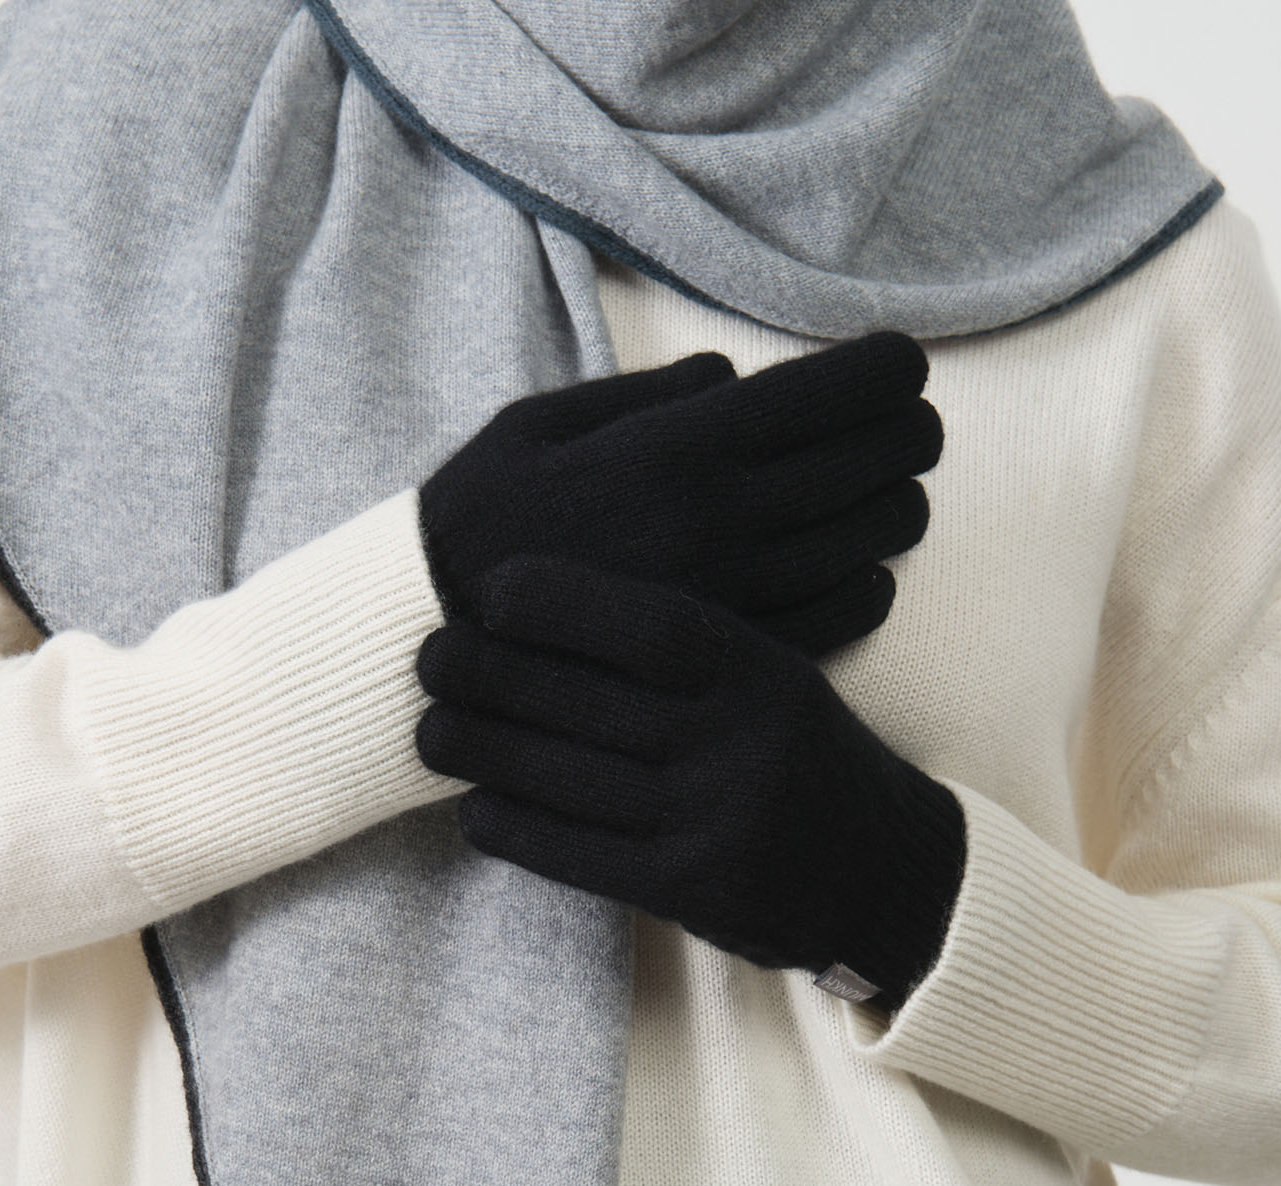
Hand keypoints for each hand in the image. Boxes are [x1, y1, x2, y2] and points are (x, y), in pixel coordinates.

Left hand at [416, 559, 965, 1012]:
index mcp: (763, 676)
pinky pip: (579, 857)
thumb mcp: (771, 678)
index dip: (562, 603)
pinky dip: (516, 830)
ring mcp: (716, 824)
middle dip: (493, 676)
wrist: (884, 871)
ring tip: (427, 732)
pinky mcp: (691, 892)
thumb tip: (549, 595)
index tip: (491, 587)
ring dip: (482, 754)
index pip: (650, 627)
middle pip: (591, 705)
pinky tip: (473, 809)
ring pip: (570, 781)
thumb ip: (688, 644)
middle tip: (429, 656)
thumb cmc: (799, 753)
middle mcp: (742, 746)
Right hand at [419, 334, 942, 649]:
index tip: (901, 367)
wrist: (435, 645)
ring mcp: (737, 595)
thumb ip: (645, 395)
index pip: (840, 390)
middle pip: (879, 459)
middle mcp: (725, 519)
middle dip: (911, 433)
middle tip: (908, 427)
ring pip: (874, 538)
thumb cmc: (480, 522)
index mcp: (683, 446)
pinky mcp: (732, 658)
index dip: (893, 370)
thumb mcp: (539, 425)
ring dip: (897, 505)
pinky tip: (860, 567)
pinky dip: (870, 585)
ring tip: (887, 492)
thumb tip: (732, 376)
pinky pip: (844, 618)